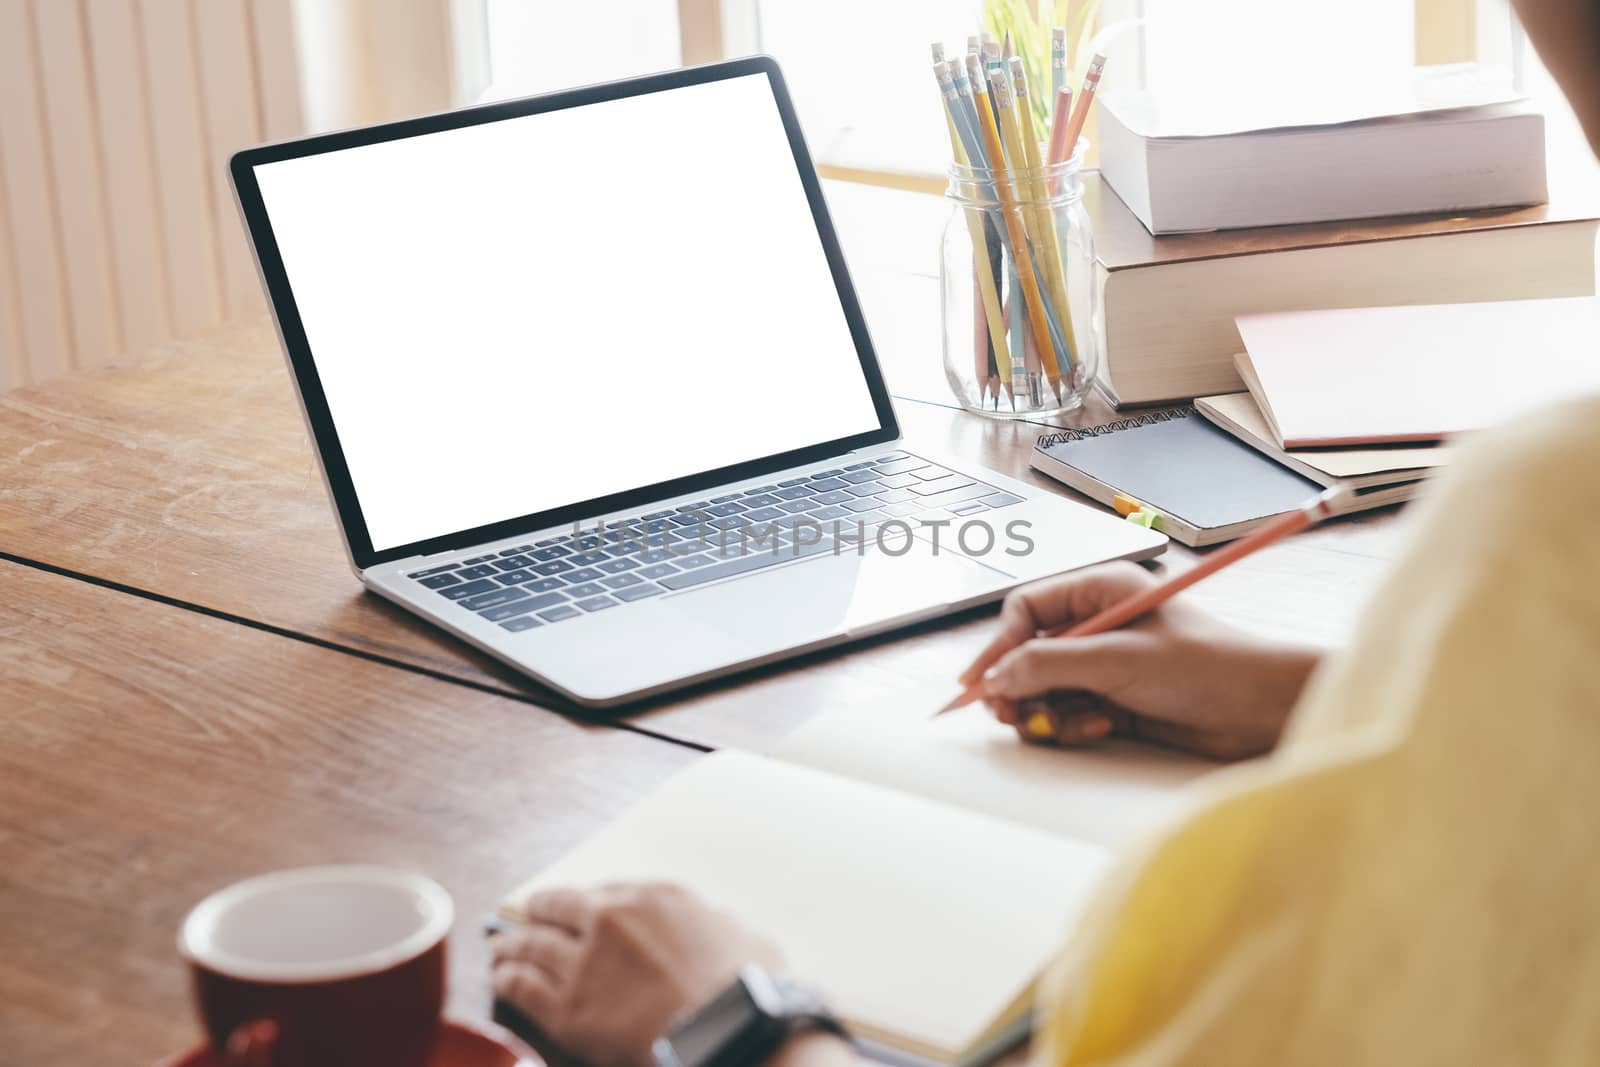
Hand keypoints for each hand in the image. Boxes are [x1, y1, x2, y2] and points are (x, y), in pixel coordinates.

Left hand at [491, 882, 781, 1066]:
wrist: (724, 1030)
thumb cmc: (745, 987)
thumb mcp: (745, 936)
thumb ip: (720, 923)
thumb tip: (720, 923)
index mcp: (652, 897)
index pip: (603, 890)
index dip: (585, 902)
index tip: (577, 909)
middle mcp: (608, 919)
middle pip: (554, 908)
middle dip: (538, 913)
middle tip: (526, 918)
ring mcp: (582, 962)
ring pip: (528, 944)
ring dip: (511, 945)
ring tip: (500, 948)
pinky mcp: (565, 1007)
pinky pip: (520, 985)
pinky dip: (505, 979)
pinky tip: (500, 979)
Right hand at [957, 562, 1320, 759]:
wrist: (1259, 709)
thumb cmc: (1208, 665)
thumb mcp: (1118, 660)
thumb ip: (1050, 665)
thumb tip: (998, 676)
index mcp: (1100, 591)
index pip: (1025, 611)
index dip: (998, 645)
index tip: (980, 681)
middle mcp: (1098, 625)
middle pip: (1027, 654)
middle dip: (1018, 686)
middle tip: (1013, 713)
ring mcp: (1104, 665)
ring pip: (1042, 689)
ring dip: (1048, 711)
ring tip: (1074, 722)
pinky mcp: (1114, 701)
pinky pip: (1066, 714)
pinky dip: (1072, 726)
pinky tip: (1099, 728)